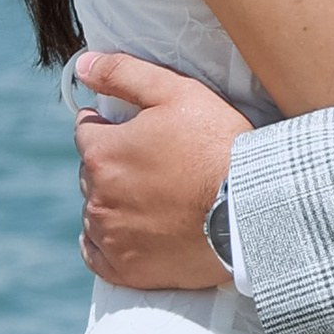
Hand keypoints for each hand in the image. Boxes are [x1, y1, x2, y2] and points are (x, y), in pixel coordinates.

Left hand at [75, 54, 250, 287]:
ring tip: (156, 197)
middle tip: (158, 164)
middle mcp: (97, 195)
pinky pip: (97, 254)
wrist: (252, 210)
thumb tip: (81, 64)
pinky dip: (107, 241)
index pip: (87, 131)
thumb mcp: (177, 93)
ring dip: (114, 201)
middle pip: (93, 172)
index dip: (112, 126)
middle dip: (115, 164)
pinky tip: (132, 231)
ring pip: (95, 211)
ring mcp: (110, 235)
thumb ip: (124, 73)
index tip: (140, 132)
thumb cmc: (218, 146)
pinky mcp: (126, 268)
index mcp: (102, 152)